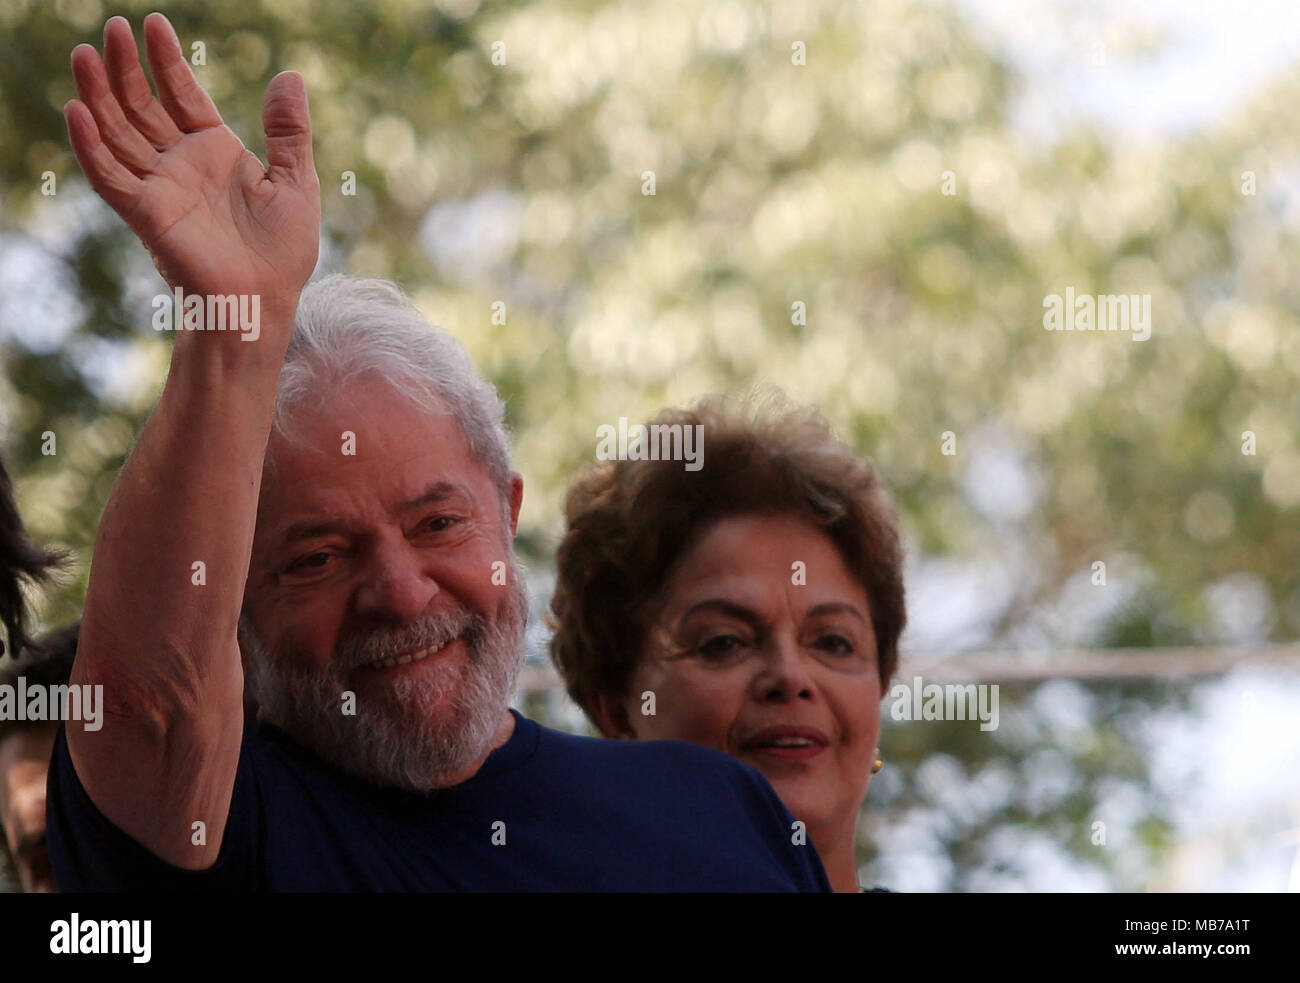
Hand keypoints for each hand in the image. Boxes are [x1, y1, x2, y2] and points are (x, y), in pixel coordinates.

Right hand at [64, 14, 319, 314]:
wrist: (266, 300)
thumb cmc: (283, 251)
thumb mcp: (296, 182)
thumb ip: (289, 131)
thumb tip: (290, 76)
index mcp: (214, 153)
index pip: (182, 96)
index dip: (167, 62)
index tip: (154, 24)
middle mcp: (180, 165)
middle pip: (143, 106)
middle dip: (127, 68)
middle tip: (114, 27)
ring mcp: (159, 188)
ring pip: (118, 133)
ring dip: (99, 95)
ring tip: (86, 54)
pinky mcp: (145, 214)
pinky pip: (109, 176)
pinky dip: (92, 146)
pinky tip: (77, 111)